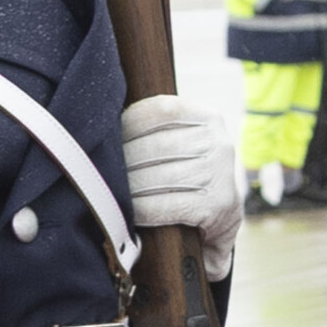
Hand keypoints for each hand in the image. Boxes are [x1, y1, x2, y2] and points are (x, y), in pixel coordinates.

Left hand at [121, 95, 239, 280]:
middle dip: (125, 160)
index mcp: (210, 118)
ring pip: (159, 177)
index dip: (130, 122)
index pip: (162, 109)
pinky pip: (165, 205)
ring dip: (129, 187)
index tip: (112, 136)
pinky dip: (142, 209)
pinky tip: (129, 212)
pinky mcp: (217, 206)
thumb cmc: (188, 173)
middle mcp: (220, 143)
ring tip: (112, 191)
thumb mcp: (184, 141)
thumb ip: (156, 127)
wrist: (222, 217)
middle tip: (103, 171)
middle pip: (157, 146)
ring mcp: (220, 175)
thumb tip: (105, 120)